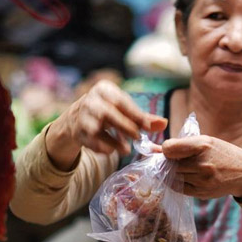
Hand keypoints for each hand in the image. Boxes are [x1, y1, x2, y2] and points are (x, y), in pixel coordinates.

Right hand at [47, 81, 165, 167]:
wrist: (78, 117)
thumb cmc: (108, 110)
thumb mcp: (124, 109)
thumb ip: (143, 118)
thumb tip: (164, 123)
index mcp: (104, 90)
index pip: (121, 101)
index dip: (135, 114)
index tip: (148, 127)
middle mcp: (90, 100)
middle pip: (108, 113)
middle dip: (125, 127)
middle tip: (138, 138)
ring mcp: (81, 116)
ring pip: (96, 129)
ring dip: (112, 141)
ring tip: (125, 150)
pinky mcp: (77, 132)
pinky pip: (89, 141)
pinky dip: (100, 147)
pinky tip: (110, 151)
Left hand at [162, 135, 241, 199]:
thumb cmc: (221, 153)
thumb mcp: (205, 141)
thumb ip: (180, 145)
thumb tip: (153, 150)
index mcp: (203, 145)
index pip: (169, 149)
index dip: (166, 149)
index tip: (171, 150)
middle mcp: (202, 163)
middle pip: (170, 164)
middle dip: (168, 162)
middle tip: (174, 161)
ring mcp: (202, 180)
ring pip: (173, 177)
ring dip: (172, 173)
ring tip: (182, 168)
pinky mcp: (202, 192)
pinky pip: (179, 188)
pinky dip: (177, 183)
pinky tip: (184, 177)